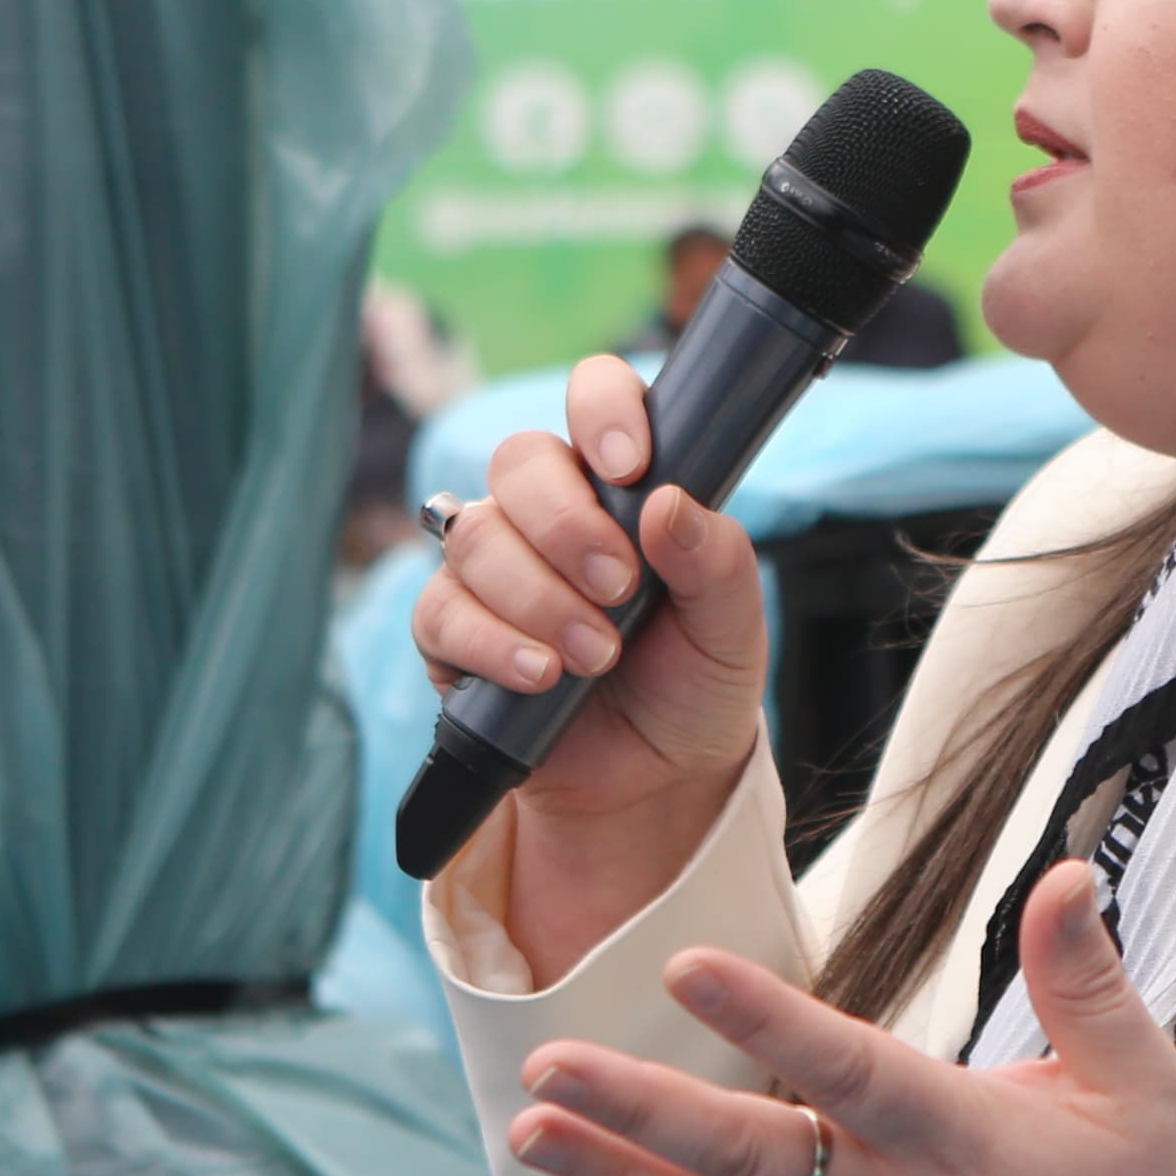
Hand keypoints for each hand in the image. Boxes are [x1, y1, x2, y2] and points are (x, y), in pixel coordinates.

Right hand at [408, 354, 774, 976]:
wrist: (656, 780)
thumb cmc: (693, 682)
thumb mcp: (733, 627)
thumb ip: (715, 559)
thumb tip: (669, 502)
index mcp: (621, 483)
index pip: (595, 395)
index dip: (603, 410)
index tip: (630, 466)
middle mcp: (550, 511)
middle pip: (519, 460)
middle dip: (567, 525)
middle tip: (620, 588)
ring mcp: (494, 568)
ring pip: (477, 537)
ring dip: (540, 598)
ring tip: (595, 656)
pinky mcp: (451, 632)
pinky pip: (442, 612)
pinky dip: (494, 644)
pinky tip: (541, 677)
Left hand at [505, 862, 1175, 1175]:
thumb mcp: (1144, 1090)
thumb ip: (1087, 980)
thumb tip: (1066, 873)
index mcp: (961, 1139)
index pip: (848, 1070)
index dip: (767, 1019)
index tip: (687, 963)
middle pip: (749, 1155)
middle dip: (642, 1108)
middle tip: (550, 1062)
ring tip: (527, 1130)